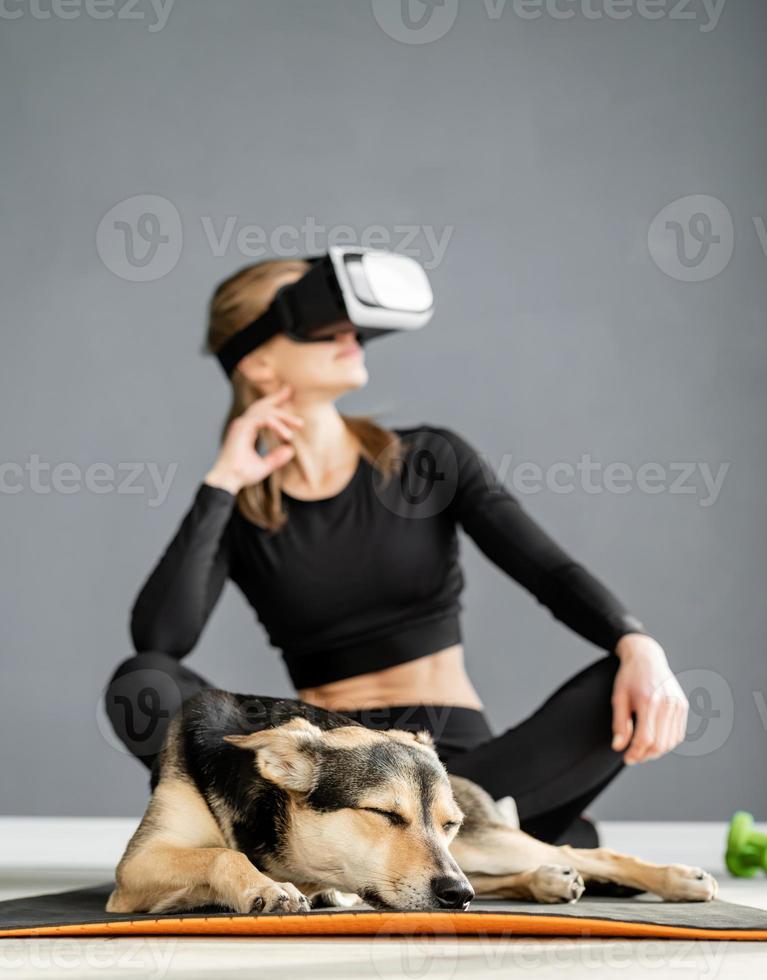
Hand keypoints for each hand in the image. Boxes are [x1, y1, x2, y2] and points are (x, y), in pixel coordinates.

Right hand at [204, 384, 303, 494]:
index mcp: (245, 430)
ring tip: (299, 424)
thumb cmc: (240, 475)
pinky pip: (264, 420)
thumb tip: (291, 450)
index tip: (287, 401)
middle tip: (290, 389)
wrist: (227, 480)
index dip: (274, 406)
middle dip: (277, 397)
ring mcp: (241, 425)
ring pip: (266, 412)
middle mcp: (242, 425)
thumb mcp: (264, 466)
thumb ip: (277, 458)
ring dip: (284, 417)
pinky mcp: (243, 428)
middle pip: (262, 406)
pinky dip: (277, 425)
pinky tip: (287, 435)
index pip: (261, 413)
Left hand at [611, 633, 688, 764]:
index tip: (626, 758)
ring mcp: (678, 705)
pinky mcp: (683, 706)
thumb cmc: (629, 676)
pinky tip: (654, 741)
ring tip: (642, 750)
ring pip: (671, 742)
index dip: (635, 753)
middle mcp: (667, 704)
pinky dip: (667, 742)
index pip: (645, 739)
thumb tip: (618, 747)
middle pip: (660, 744)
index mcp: (648, 701)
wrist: (647, 657)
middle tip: (633, 757)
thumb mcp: (618, 697)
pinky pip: (678, 734)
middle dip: (645, 755)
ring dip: (656, 751)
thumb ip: (619, 724)